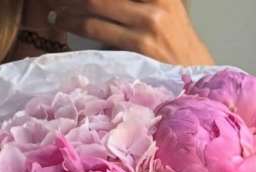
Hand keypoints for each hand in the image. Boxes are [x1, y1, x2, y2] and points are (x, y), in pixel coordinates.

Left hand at [48, 0, 213, 65]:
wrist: (200, 80)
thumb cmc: (176, 51)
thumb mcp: (165, 15)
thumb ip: (137, 7)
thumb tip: (99, 6)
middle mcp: (156, 2)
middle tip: (55, 0)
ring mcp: (150, 22)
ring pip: (96, 6)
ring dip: (70, 8)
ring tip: (55, 13)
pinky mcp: (141, 46)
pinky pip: (99, 31)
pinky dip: (78, 26)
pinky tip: (66, 25)